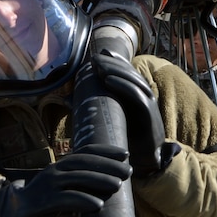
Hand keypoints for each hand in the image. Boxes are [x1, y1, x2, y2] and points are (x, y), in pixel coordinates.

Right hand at [0, 144, 131, 216]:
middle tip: (128, 172)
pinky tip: (98, 205)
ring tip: (118, 185)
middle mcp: (54, 170)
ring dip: (99, 180)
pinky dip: (83, 201)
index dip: (106, 151)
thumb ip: (83, 184)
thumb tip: (113, 183)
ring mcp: (47, 185)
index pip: (86, 152)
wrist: (14, 214)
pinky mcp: (42, 202)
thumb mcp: (65, 189)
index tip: (126, 155)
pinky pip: (65, 199)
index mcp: (61, 165)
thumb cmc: (45, 201)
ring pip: (76, 178)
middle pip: (84, 163)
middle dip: (108, 166)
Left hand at [91, 51, 178, 175]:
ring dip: (116, 71)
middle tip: (94, 59)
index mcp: (136, 94)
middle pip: (129, 73)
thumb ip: (94, 106)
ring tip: (99, 67)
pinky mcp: (150, 115)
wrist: (145, 160)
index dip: (113, 62)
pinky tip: (109, 80)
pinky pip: (137, 96)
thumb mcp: (109, 118)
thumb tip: (67, 98)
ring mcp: (149, 104)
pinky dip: (123, 86)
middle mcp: (144, 96)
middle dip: (112, 63)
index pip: (126, 72)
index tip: (96, 57)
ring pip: (134, 81)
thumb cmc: (126, 138)